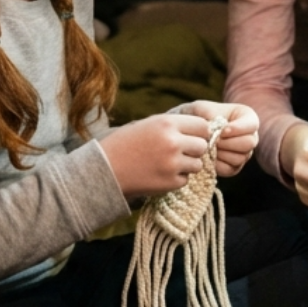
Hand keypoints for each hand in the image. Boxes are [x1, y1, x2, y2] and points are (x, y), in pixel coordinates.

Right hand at [97, 113, 211, 199]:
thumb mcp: (148, 124)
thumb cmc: (124, 144)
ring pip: (197, 165)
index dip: (198, 132)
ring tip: (167, 163)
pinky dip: (176, 179)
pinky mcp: (170, 183)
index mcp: (167, 123)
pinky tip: (159, 174)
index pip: (203, 126)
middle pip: (203, 146)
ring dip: (187, 165)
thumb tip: (201, 129)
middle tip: (179, 152)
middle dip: (194, 150)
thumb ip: (173, 125)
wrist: (105, 169)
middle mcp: (173, 142)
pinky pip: (185, 180)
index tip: (191, 137)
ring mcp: (173, 164)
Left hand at [175, 100, 258, 176]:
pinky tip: (208, 156)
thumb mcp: (200, 108)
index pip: (251, 124)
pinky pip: (230, 169)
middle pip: (249, 143)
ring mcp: (244, 153)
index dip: (238, 129)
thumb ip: (208, 112)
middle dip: (228, 143)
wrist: (191, 132)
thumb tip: (216, 128)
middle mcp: (250, 136)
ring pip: (240, 157)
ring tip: (209, 147)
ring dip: (222, 153)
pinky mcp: (234, 167)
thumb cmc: (199, 115)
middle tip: (213, 140)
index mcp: (247, 118)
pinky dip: (217, 164)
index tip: (222, 130)